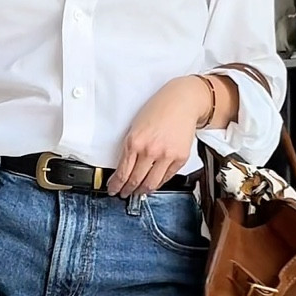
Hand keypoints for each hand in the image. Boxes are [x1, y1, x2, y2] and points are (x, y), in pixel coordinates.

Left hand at [107, 76, 215, 196]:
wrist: (182, 101)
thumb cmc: (159, 109)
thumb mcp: (136, 127)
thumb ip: (131, 148)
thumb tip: (125, 168)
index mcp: (135, 142)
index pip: (122, 173)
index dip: (116, 185)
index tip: (113, 189)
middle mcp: (150, 150)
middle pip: (135, 181)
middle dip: (128, 191)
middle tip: (124, 194)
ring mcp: (166, 156)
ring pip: (151, 184)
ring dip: (143, 191)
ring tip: (139, 192)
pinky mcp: (180, 158)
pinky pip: (166, 177)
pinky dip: (158, 183)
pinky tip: (153, 183)